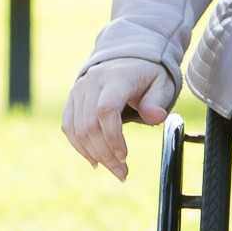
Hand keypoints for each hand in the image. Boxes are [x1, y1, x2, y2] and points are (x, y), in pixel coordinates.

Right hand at [61, 59, 174, 181]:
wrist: (128, 57)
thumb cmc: (148, 75)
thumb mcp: (162, 84)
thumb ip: (157, 101)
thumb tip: (155, 117)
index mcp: (116, 78)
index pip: (106, 110)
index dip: (112, 137)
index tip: (125, 156)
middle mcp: (92, 82)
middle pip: (89, 125)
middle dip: (105, 154)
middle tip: (122, 173)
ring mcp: (79, 90)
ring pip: (77, 129)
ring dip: (94, 155)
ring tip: (114, 169)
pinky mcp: (72, 98)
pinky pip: (69, 127)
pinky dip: (80, 147)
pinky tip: (95, 160)